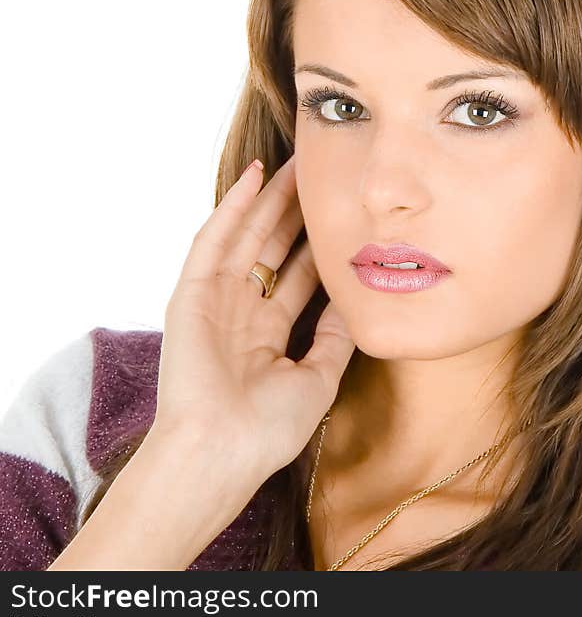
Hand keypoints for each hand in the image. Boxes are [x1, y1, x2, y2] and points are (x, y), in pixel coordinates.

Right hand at [152, 153, 354, 485]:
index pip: (299, 276)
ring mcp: (214, 300)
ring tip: (294, 164)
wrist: (220, 453)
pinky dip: (233, 206)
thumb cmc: (267, 428)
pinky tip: (254, 176)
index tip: (345, 217)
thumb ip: (334, 337)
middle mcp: (241, 311)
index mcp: (267, 333)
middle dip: (297, 213)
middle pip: (274, 248)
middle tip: (321, 175)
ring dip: (269, 200)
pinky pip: (214, 240)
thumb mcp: (317, 377)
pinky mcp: (191, 293)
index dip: (321, 245)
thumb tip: (356, 300)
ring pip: (247, 236)